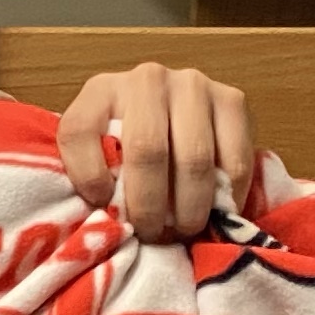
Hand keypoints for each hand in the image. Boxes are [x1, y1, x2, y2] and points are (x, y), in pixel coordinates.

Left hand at [59, 62, 259, 241]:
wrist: (179, 119)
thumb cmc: (132, 148)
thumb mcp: (99, 154)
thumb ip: (94, 174)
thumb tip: (106, 215)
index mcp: (101, 91)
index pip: (80, 130)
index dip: (88, 177)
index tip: (102, 208)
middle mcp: (147, 80)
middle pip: (147, 150)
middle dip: (149, 205)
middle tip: (151, 234)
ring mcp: (193, 86)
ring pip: (194, 159)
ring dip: (189, 207)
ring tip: (183, 229)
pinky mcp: (232, 100)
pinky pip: (233, 160)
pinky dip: (225, 197)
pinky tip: (215, 212)